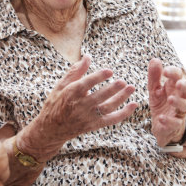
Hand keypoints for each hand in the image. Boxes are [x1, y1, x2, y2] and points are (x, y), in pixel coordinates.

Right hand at [20, 55, 137, 160]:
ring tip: (131, 88)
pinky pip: (111, 120)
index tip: (109, 71)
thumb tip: (88, 56)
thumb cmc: (56, 103)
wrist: (51, 129)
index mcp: (70, 94)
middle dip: (112, 89)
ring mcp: (88, 117)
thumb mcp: (61, 86)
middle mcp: (80, 106)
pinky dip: (124, 113)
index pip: (86, 84)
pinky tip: (133, 105)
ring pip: (107, 107)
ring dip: (121, 98)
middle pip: (99, 97)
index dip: (98, 77)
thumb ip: (75, 71)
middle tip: (123, 81)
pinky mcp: (94, 125)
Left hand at [148, 58, 185, 146]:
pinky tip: (161, 118)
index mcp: (175, 87)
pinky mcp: (175, 125)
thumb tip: (155, 59)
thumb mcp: (154, 90)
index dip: (174, 73)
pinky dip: (168, 121)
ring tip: (170, 99)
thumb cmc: (161, 104)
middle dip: (185, 86)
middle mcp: (180, 98)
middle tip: (179, 84)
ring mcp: (179, 112)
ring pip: (184, 106)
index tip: (165, 71)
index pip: (179, 76)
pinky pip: (175, 123)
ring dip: (178, 102)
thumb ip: (154, 76)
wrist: (163, 126)